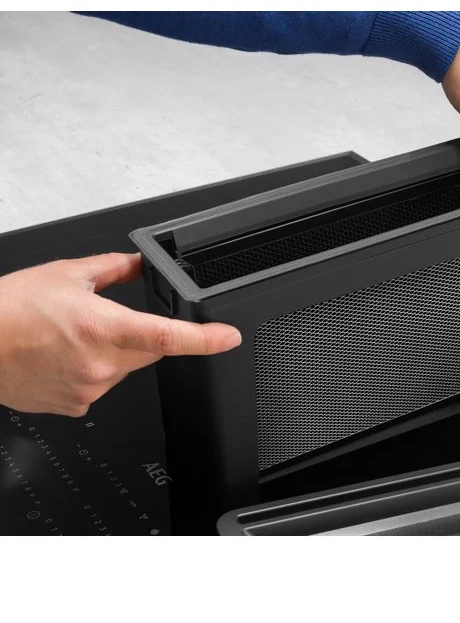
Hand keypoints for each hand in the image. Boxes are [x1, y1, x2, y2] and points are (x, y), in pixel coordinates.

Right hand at [0, 253, 240, 416]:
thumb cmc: (7, 311)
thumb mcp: (67, 274)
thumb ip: (114, 268)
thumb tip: (138, 264)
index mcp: (104, 328)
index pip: (168, 337)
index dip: (206, 339)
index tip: (228, 338)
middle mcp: (100, 364)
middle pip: (151, 351)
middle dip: (141, 335)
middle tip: (105, 320)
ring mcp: (89, 389)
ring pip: (126, 368)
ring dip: (115, 352)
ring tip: (74, 337)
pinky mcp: (76, 405)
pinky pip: (101, 385)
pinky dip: (95, 371)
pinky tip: (66, 357)